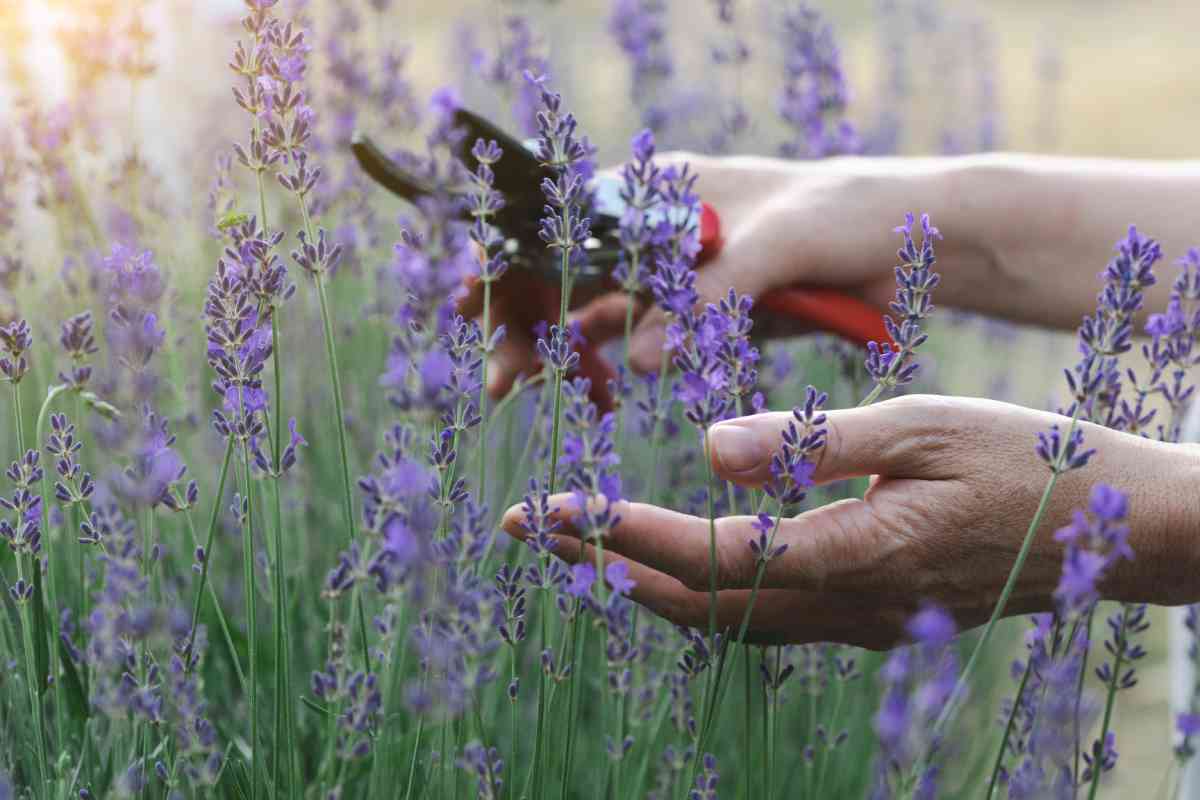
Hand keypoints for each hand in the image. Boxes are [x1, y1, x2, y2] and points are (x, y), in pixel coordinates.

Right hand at [461, 153, 909, 397]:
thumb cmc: (840, 217)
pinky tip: (588, 397)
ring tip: (514, 391)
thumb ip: (710, 294)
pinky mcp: (692, 314)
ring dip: (547, 346)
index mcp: (659, 188)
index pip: (561, 215)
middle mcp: (650, 228)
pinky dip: (600, 365)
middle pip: (559, 268)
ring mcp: (667, 274)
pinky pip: (628, 339)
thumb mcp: (778, 243)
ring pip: (584, 308)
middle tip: (499, 378)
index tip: (472, 295)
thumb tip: (636, 358)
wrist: (902, 241)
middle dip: (517, 316)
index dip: (510, 252)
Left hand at [501, 395, 1199, 648]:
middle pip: (698, 602)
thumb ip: (812, 442)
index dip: (623, 533)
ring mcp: (861, 624)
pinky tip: (677, 569)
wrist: (1116, 529)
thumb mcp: (923, 425)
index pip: (710, 556)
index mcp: (857, 554)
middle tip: (532, 527)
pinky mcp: (874, 618)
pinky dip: (705, 596)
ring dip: (645, 585)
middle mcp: (848, 607)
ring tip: (581, 546)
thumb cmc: (1029, 459)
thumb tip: (709, 450)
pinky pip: (767, 620)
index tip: (556, 506)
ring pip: (726, 622)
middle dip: (605, 563)